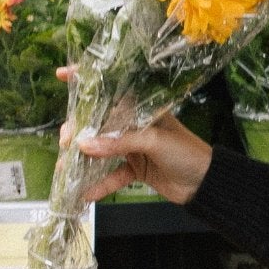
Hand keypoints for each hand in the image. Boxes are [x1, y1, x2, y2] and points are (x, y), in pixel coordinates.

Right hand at [62, 74, 213, 206]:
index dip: (87, 81)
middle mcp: (134, 125)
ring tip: (65, 167)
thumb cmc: (186, 152)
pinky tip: (86, 194)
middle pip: (98, 123)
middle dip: (78, 130)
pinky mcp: (135, 169)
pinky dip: (100, 185)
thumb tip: (84, 146)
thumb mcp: (153, 140)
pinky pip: (113, 176)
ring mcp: (133, 148)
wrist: (206, 183)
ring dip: (83, 159)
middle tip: (65, 142)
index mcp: (141, 108)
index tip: (62, 75)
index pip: (111, 90)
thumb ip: (119, 142)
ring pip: (101, 150)